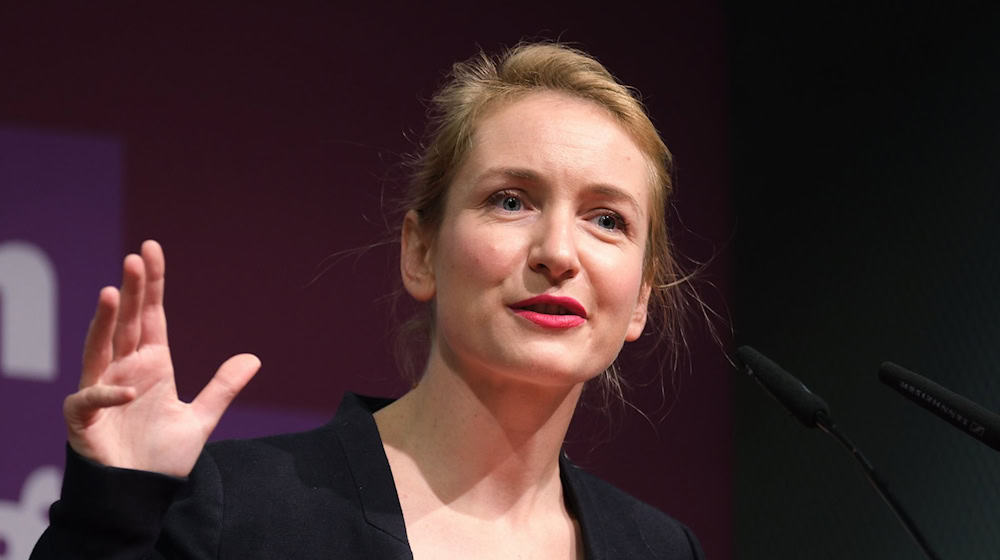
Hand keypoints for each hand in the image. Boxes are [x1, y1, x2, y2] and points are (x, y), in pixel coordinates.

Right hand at [63, 240, 259, 476]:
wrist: (138, 496)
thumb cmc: (161, 457)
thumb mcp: (200, 419)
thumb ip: (223, 388)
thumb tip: (253, 357)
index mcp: (152, 366)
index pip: (151, 316)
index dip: (151, 285)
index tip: (151, 250)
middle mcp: (125, 371)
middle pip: (127, 323)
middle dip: (132, 291)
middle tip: (136, 258)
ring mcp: (102, 392)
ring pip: (99, 348)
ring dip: (105, 322)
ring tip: (114, 292)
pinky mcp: (84, 420)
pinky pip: (91, 400)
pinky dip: (108, 394)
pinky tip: (129, 391)